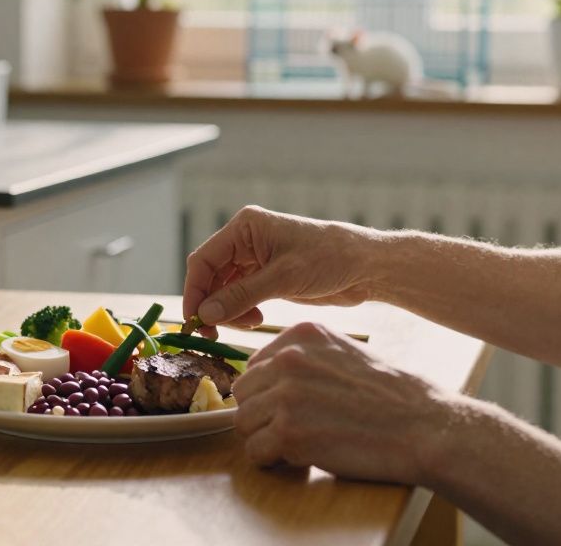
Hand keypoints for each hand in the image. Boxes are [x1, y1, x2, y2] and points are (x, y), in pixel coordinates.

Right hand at [182, 205, 378, 332]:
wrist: (365, 267)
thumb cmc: (329, 259)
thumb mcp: (283, 278)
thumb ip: (242, 295)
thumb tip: (206, 313)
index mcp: (245, 228)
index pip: (204, 260)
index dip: (195, 290)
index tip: (194, 321)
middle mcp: (245, 241)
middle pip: (210, 276)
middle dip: (210, 304)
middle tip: (212, 333)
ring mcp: (255, 260)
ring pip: (223, 289)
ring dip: (227, 310)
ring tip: (248, 324)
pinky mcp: (266, 277)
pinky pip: (240, 296)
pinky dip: (241, 311)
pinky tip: (256, 320)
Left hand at [233, 322, 452, 483]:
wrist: (424, 426)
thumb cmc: (391, 396)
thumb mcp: (344, 354)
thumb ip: (305, 358)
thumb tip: (266, 376)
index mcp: (301, 335)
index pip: (255, 365)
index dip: (268, 392)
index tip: (290, 407)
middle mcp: (289, 358)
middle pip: (243, 392)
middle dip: (261, 414)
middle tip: (291, 429)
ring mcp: (286, 395)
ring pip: (243, 422)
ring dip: (265, 438)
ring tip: (297, 444)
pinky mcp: (290, 432)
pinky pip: (255, 451)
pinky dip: (271, 461)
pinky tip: (298, 458)